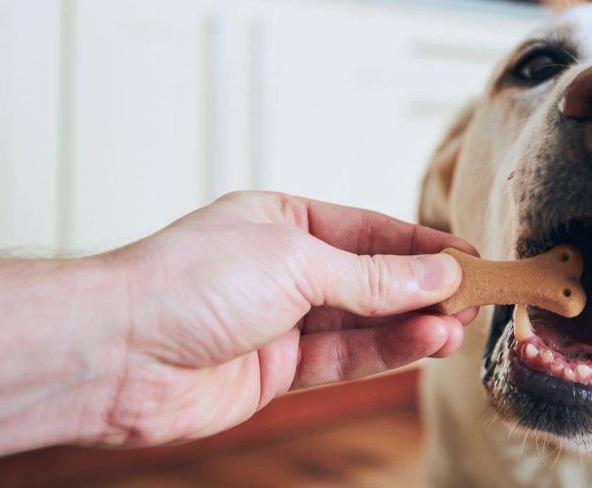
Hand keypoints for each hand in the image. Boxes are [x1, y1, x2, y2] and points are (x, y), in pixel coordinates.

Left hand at [97, 191, 477, 446]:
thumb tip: (435, 273)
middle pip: (370, 277)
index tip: (468, 256)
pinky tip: (423, 342)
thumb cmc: (185, 282)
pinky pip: (344, 358)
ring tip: (458, 324)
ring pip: (363, 321)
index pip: (369, 230)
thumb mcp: (296, 261)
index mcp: (282, 220)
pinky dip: (385, 352)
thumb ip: (372, 275)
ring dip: (412, 323)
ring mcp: (280, 321)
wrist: (116, 353)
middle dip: (423, 287)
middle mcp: (283, 268)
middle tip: (475, 296)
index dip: (422, 245)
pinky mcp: (276, 370)